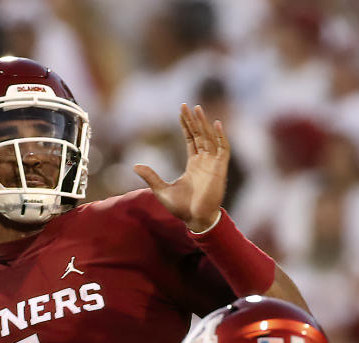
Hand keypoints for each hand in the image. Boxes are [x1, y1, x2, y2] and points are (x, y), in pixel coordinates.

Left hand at [134, 104, 228, 232]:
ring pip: (210, 138)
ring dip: (204, 124)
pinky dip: (220, 136)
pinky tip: (216, 123)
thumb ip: (151, 177)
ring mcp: (213, 164)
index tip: (181, 112)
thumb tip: (135, 166)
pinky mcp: (220, 169)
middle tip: (188, 105)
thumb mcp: (161, 190)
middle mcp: (204, 161)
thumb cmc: (182, 208)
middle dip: (194, 120)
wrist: (196, 219)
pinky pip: (223, 148)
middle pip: (200, 135)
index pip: (191, 139)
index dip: (187, 126)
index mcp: (193, 165)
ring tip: (198, 109)